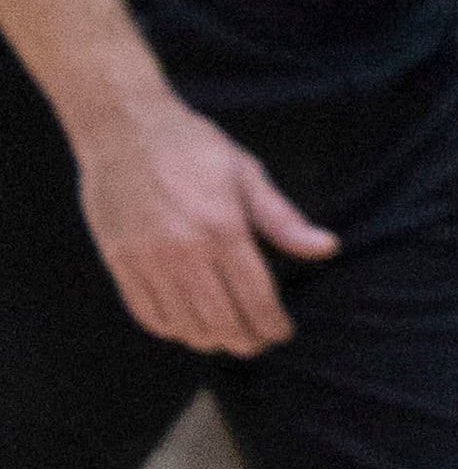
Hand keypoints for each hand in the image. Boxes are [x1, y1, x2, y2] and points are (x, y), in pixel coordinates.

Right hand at [74, 81, 335, 359]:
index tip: (281, 331)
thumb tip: (327, 248)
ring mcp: (147, 258)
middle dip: (246, 340)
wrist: (122, 127)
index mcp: (223, 228)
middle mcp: (184, 249)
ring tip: (226, 337)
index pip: (256, 298)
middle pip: (221, 321)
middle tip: (258, 341)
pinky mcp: (119, 261)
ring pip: (184, 325)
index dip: (272, 325)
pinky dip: (170, 328)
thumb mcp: (246, 173)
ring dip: (209, 340)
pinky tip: (186, 325)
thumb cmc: (192, 147)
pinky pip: (147, 313)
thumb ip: (283, 219)